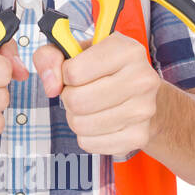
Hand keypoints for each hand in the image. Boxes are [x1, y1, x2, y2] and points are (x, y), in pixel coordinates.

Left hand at [32, 32, 162, 155]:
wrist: (143, 95)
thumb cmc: (103, 69)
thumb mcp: (74, 52)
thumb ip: (50, 57)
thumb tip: (51, 87)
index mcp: (126, 50)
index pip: (73, 72)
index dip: (64, 75)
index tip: (74, 73)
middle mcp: (141, 79)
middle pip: (76, 101)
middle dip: (68, 98)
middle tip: (79, 93)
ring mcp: (144, 110)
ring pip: (81, 124)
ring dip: (75, 117)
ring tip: (88, 107)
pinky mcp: (139, 136)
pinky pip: (90, 143)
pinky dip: (86, 136)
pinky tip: (98, 123)